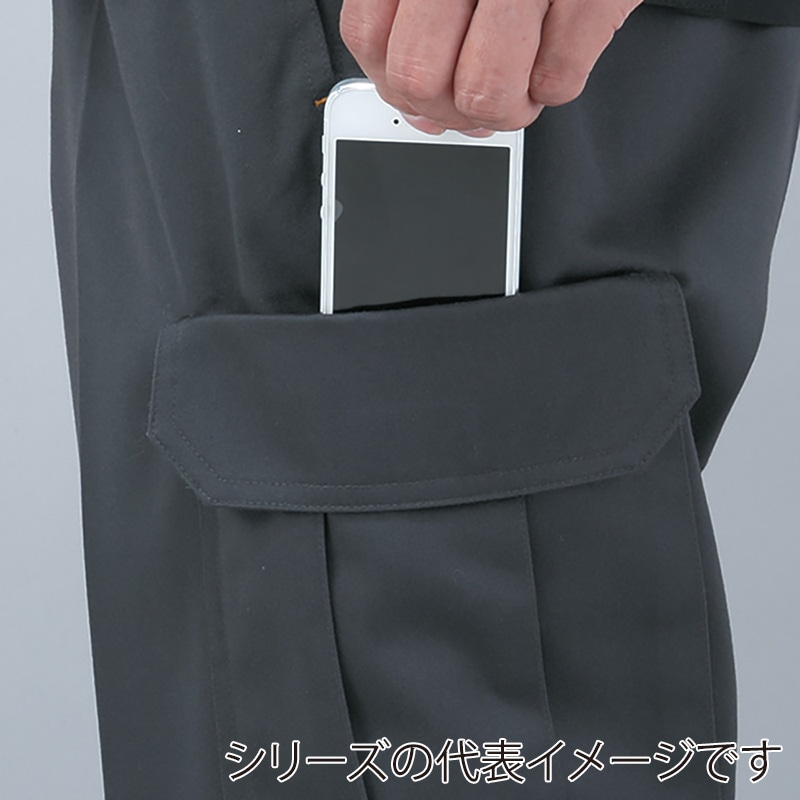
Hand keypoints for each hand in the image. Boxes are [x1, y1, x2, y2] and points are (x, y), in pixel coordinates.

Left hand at [340, 0, 642, 134]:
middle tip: (479, 96)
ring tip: (520, 85)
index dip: (397, 83)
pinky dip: (557, 84)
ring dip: (506, 108)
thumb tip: (420, 112)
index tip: (425, 93)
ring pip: (484, 92)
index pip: (370, 38)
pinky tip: (555, 52)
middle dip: (453, 109)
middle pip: (420, 78)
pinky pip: (556, 79)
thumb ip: (420, 28)